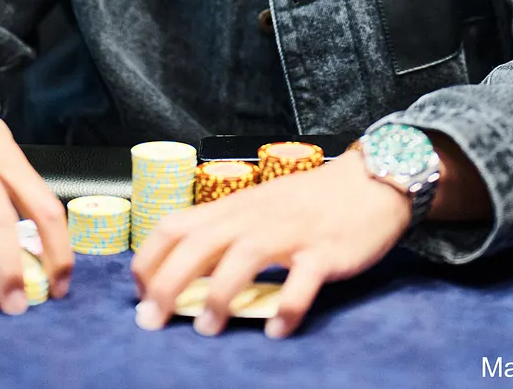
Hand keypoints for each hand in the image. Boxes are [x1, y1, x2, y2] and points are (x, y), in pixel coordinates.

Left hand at [130, 149, 410, 339]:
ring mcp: (291, 233)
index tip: (140, 293)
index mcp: (234, 207)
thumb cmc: (311, 200)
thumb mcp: (259, 207)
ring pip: (242, 259)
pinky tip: (276, 331)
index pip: (173, 226)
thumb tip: (187, 272)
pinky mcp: (325, 252)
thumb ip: (227, 232)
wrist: (372, 180)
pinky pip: (301, 282)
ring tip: (208, 329)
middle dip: (168, 285)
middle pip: (198, 246)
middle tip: (153, 321)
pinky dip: (286, 309)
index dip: (148, 261)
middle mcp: (255, 217)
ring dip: (219, 296)